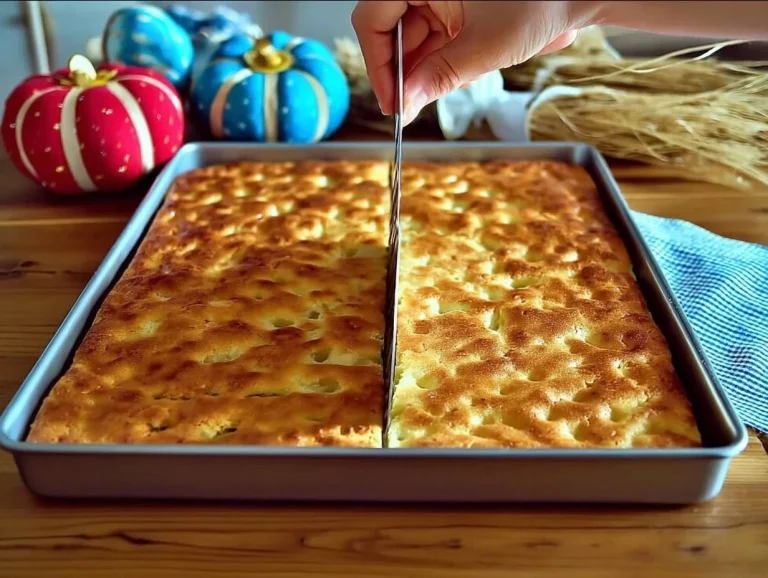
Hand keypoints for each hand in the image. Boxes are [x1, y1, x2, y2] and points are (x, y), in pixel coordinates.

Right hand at [351, 1, 599, 124]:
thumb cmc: (539, 2)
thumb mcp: (484, 48)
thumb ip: (439, 77)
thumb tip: (406, 105)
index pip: (372, 20)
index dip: (377, 64)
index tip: (392, 100)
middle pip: (390, 32)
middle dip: (403, 73)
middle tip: (410, 109)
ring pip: (412, 41)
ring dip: (425, 71)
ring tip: (447, 84)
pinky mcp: (453, 9)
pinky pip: (432, 40)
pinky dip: (440, 62)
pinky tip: (456, 72)